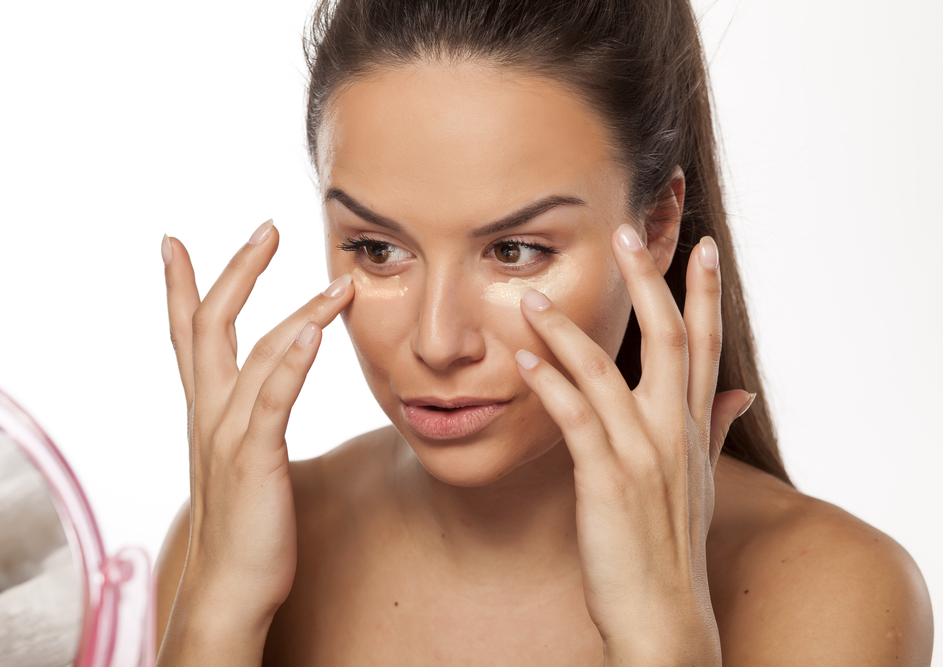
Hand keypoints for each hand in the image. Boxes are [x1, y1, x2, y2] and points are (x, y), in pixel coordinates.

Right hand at [159, 221, 352, 661]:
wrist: (229, 586)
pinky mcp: (253, 459)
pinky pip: (272, 400)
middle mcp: (209, 413)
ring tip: (339, 282)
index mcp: (206, 410)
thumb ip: (249, 421)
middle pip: (210, 324)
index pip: (187, 335)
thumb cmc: (244, 524)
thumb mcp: (241, 460)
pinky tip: (315, 330)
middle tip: (266, 228)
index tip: (173, 241)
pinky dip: (292, 361)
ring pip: (258, 354)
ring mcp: (228, 434)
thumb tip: (264, 400)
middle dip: (237, 272)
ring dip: (300, 311)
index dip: (177, 286)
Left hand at [514, 223, 751, 665]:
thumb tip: (742, 394)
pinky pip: (575, 418)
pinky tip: (524, 360)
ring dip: (569, 331)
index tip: (703, 245)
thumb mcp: (703, 481)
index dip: (706, 292)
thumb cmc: (673, 544)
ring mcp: (643, 454)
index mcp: (694, 427)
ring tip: (534, 298)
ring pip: (608, 373)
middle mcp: (675, 432)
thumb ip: (715, 430)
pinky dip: (550, 384)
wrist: (663, 614)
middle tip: (626, 231)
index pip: (707, 344)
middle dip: (648, 281)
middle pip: (668, 338)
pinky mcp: (608, 480)